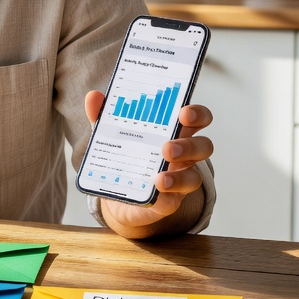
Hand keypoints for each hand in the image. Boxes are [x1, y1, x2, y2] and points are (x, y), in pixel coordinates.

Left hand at [83, 90, 213, 236]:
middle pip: (204, 146)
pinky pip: (173, 202)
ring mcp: (179, 179)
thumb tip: (93, 97)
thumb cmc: (125, 154)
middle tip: (167, 148)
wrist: (118, 193)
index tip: (184, 112)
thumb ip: (105, 115)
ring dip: (179, 177)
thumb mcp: (113, 133)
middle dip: (189, 146)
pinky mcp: (168, 202)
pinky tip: (154, 194)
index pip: (197, 118)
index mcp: (175, 132)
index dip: (197, 113)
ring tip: (160, 178)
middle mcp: (184, 155)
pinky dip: (165, 198)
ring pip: (195, 177)